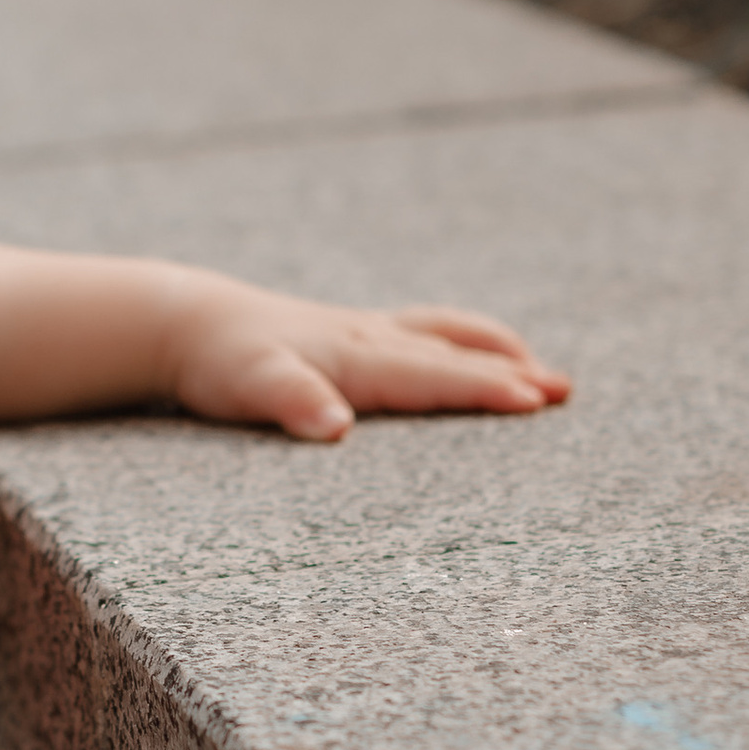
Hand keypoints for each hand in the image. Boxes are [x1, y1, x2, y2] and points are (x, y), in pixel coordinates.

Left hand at [163, 277, 568, 445]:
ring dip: (491, 350)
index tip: (536, 400)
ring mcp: (360, 333)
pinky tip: (464, 352)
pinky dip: (457, 341)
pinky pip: (418, 334)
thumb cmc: (222, 361)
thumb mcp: (250, 386)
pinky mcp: (347, 336)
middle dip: (508, 371)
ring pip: (440, 337)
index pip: (432, 376)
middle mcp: (368, 339)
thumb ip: (294, 403)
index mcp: (356, 356)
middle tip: (563, 390)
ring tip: (537, 367)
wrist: (185, 321)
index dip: (485, 389)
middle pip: (450, 355)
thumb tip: (336, 429)